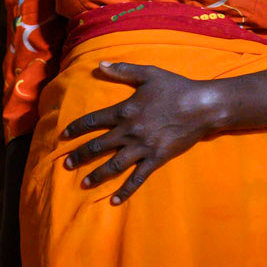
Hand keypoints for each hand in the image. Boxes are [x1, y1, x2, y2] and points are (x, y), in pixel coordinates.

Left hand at [62, 61, 216, 203]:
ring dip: (97, 175)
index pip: (93, 121)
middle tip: (67, 164)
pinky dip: (126, 190)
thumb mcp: (148, 74)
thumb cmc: (176, 88)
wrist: (202, 106)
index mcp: (125, 111)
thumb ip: (123, 70)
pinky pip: (137, 178)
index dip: (77, 129)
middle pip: (98, 146)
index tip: (64, 136)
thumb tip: (100, 65)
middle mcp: (129, 131)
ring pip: (113, 165)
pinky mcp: (156, 159)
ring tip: (84, 183)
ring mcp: (143, 147)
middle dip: (80, 156)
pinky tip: (114, 201)